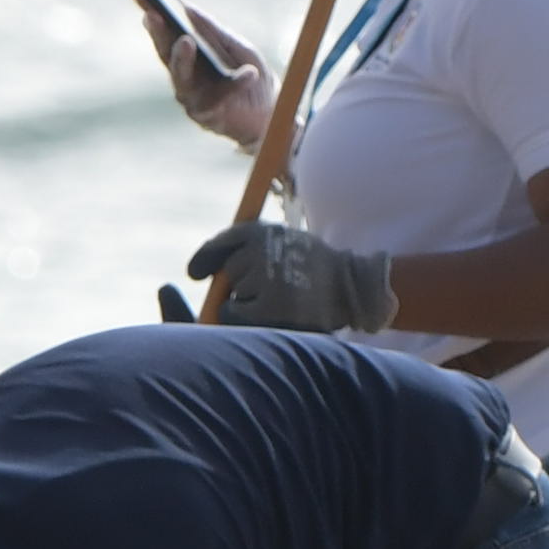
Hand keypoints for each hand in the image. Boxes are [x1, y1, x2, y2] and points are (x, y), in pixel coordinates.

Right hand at [162, 15, 273, 146]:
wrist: (270, 112)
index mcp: (187, 57)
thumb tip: (187, 8)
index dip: (150, 13)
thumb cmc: (250, 73)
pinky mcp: (208, 116)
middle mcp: (183, 77)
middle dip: (158, 34)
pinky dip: (236, 84)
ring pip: (181, 79)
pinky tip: (249, 72)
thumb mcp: (235, 46)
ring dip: (182, 59)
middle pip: (166, 54)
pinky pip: (220, 97)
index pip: (164, 33)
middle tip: (153, 14)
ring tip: (186, 40)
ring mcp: (192, 98)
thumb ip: (213, 31)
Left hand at [185, 217, 394, 333]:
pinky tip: (266, 317)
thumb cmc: (315, 272)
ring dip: (242, 301)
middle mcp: (264, 246)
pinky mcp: (270, 304)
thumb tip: (202, 274)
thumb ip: (248, 248)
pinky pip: (234, 312)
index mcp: (267, 231)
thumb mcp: (286, 244)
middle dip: (235, 283)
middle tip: (268, 290)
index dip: (207, 257)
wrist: (353, 289)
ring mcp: (267, 275)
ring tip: (278, 301)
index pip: (227, 240)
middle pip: (228, 270)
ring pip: (230, 292)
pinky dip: (241, 317)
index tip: (195, 273)